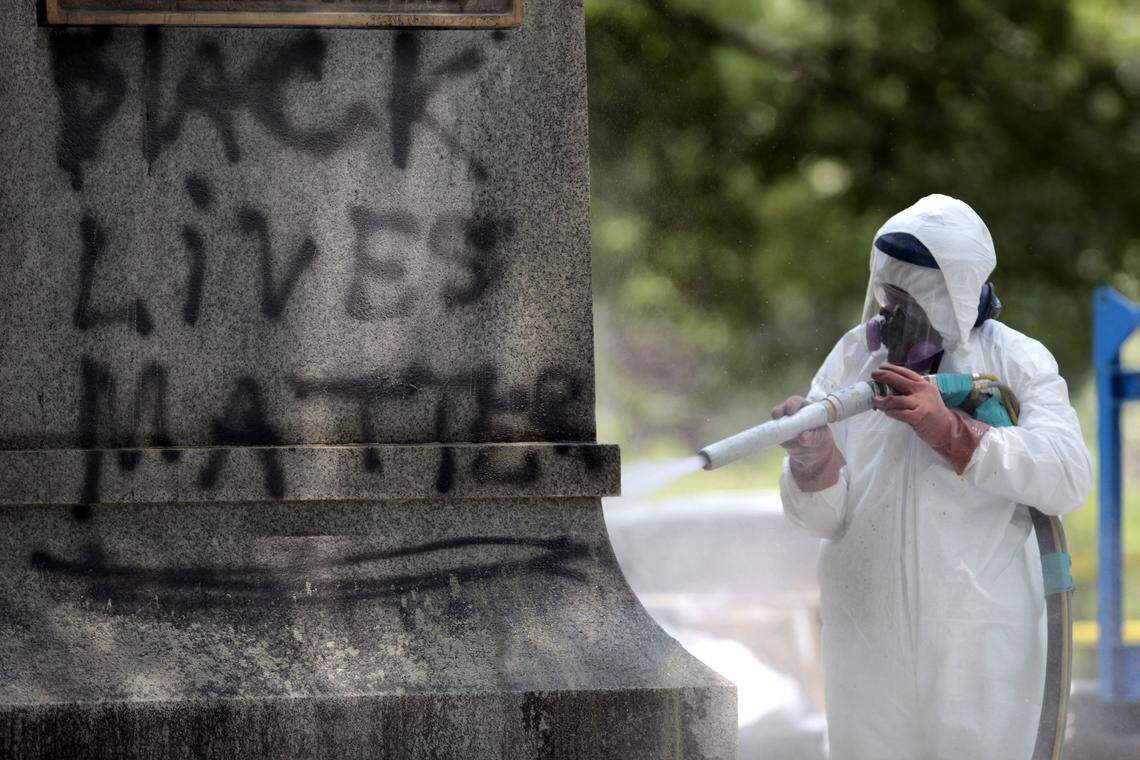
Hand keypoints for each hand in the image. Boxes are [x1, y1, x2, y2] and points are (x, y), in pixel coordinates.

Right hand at [772, 395, 843, 490]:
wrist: (814, 453)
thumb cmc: (820, 439)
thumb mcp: (821, 438)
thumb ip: (814, 437)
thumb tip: (803, 437)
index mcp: (805, 408)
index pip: (796, 402)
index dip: (792, 404)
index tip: (790, 411)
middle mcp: (792, 414)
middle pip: (782, 409)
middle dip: (778, 411)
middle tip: (777, 416)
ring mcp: (784, 424)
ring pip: (775, 421)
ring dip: (773, 424)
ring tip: (774, 430)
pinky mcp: (778, 435)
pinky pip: (772, 434)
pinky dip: (771, 436)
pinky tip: (771, 438)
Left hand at [871, 364, 990, 472]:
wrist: (946, 429)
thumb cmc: (931, 413)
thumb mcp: (924, 397)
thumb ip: (910, 391)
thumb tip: (887, 387)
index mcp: (924, 384)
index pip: (906, 372)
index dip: (892, 369)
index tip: (880, 367)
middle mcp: (923, 391)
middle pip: (899, 380)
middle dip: (884, 377)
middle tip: (873, 376)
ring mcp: (921, 403)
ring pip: (895, 399)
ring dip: (882, 400)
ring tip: (876, 400)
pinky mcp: (919, 416)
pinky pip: (899, 413)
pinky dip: (890, 412)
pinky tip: (887, 412)